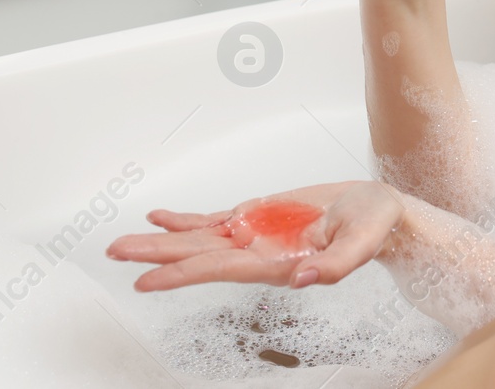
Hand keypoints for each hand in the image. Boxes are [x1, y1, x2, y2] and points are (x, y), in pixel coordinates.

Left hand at [106, 180, 405, 291]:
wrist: (379, 214)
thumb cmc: (374, 227)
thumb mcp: (363, 243)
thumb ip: (335, 266)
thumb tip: (304, 280)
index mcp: (277, 264)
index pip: (218, 269)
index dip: (180, 275)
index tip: (145, 282)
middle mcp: (257, 253)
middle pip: (196, 255)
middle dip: (155, 255)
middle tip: (115, 253)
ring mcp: (254, 235)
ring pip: (197, 239)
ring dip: (161, 240)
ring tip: (125, 242)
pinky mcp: (258, 218)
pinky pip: (214, 220)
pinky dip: (185, 219)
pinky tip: (161, 216)